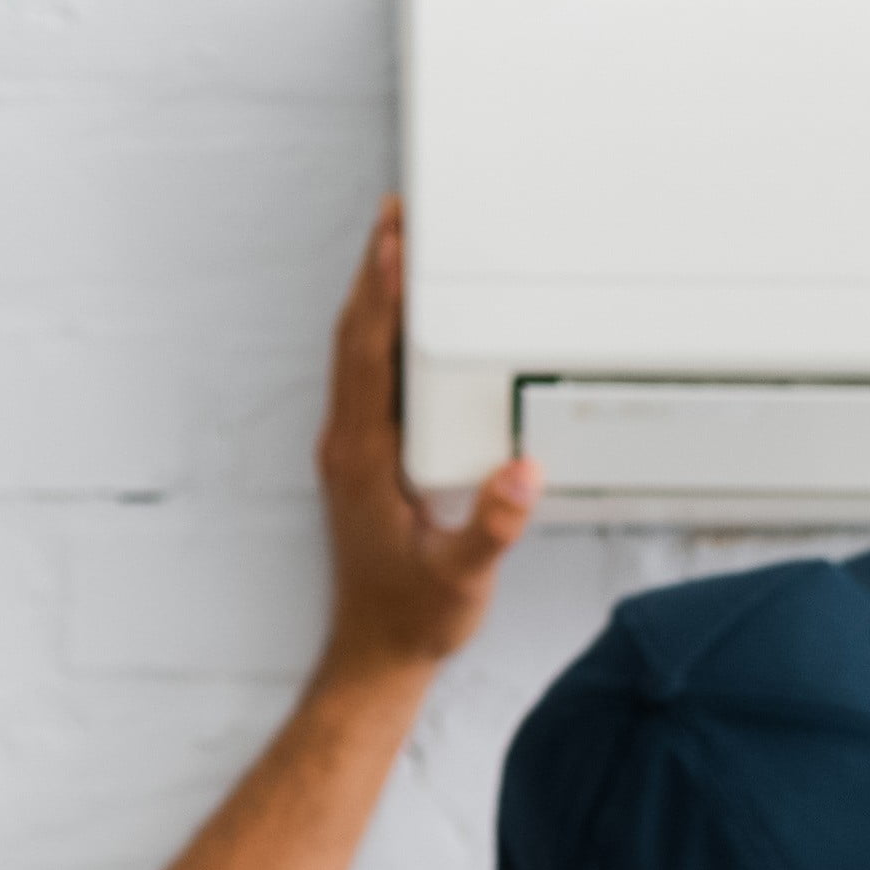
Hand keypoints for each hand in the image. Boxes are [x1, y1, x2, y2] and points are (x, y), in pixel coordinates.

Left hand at [319, 201, 538, 685]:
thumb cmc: (412, 617)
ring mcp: (351, 450)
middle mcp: (347, 445)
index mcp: (363, 460)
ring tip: (397, 247)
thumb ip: (493, 528)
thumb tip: (522, 474)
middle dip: (373, 272)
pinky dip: (379, 334)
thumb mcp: (463, 579)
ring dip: (373, 296)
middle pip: (354, 336)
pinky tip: (402, 321)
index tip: (394, 243)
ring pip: (354, 352)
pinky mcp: (362, 460)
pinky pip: (365, 377)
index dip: (380, 295)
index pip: (368, 357)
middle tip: (397, 216)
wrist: (376, 653)